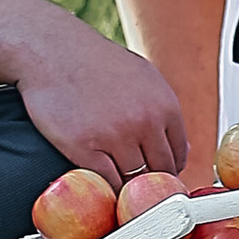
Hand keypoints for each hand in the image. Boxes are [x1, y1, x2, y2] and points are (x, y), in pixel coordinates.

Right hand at [12, 12, 187, 184]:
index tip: (155, 177)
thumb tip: (185, 152)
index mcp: (164, 104)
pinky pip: (106, 182)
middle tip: (136, 187)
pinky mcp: (85, 148)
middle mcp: (144, 121)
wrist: (53, 50)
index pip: (178, 155)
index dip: (167, 170)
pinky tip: (100, 182)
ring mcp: (115, 136)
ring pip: (133, 182)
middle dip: (149, 183)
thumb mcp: (143, 77)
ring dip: (126, 187)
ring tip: (117, 186)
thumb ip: (164, 113)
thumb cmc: (97, 62)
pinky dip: (105, 187)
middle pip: (158, 172)